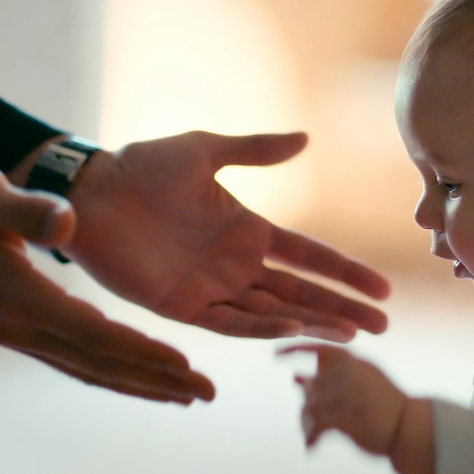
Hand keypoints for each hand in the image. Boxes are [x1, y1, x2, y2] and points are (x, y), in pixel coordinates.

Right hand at [0, 157, 213, 404]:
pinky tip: (143, 376)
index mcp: (15, 296)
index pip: (90, 333)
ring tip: (188, 396)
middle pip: (98, 364)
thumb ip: (25, 207)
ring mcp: (16, 334)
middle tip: (206, 394)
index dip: (139, 351)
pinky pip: (76, 360)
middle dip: (155, 381)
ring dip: (140, 385)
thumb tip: (66, 225)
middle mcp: (17, 327)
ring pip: (88, 370)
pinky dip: (114, 372)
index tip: (183, 364)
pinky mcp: (19, 331)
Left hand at [55, 131, 389, 341]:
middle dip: (342, 308)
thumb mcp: (205, 150)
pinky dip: (261, 329)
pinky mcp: (183, 306)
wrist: (90, 191)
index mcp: (249, 229)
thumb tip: (306, 139)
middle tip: (383, 326)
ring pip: (274, 313)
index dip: (345, 271)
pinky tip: (293, 330)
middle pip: (302, 291)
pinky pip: (230, 323)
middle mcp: (237, 264)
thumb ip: (255, 150)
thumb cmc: (142, 166)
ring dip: (312, 323)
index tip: (383, 288)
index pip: (310, 256)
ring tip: (351, 334)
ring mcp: (213, 288)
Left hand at [279, 343, 405, 452]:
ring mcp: (350, 394)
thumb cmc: (384, 408)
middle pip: (312, 385)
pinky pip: (317, 425)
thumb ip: (329, 379)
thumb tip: (295, 378)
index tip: (275, 355)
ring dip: (306, 424)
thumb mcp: (361, 383)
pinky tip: (311, 448)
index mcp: (356, 361)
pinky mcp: (348, 417)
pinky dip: (311, 437)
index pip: (321, 348)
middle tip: (307, 423)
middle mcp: (352, 373)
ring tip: (310, 436)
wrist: (410, 430)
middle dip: (306, 405)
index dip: (295, 349)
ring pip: (311, 406)